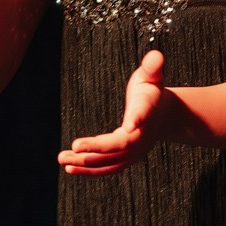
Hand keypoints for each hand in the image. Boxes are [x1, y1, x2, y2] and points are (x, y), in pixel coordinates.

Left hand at [57, 50, 165, 175]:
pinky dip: (89, 169)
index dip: (136, 119)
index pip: (142, 115)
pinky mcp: (125, 158)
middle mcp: (140, 135)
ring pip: (110, 161)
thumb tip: (156, 55)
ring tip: (62, 159)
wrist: (163, 115)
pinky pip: (106, 167)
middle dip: (98, 148)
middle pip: (120, 145)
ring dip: (86, 162)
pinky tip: (69, 167)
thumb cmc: (151, 90)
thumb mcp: (152, 76)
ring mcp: (134, 150)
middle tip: (74, 146)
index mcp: (146, 111)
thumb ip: (152, 67)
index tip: (129, 125)